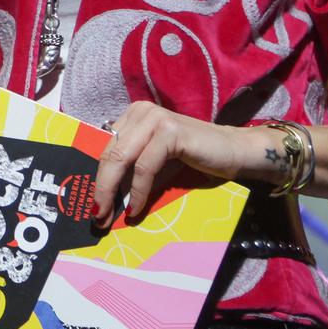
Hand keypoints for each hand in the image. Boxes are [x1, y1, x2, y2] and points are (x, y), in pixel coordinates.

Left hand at [91, 100, 248, 226]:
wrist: (234, 152)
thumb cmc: (194, 158)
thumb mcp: (156, 161)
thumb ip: (132, 171)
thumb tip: (104, 199)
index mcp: (133, 115)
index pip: (106, 149)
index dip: (97, 178)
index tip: (93, 206)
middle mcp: (141, 111)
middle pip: (110, 154)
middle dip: (101, 188)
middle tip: (97, 216)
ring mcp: (155, 118)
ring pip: (122, 159)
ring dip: (113, 192)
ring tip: (110, 216)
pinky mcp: (170, 131)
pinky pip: (145, 167)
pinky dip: (138, 191)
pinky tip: (136, 209)